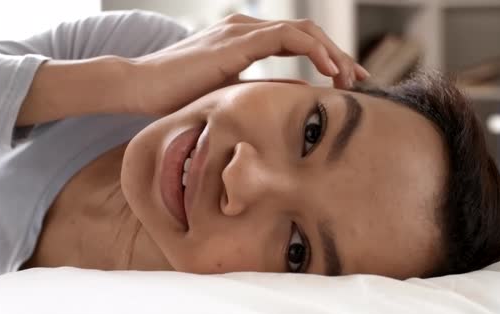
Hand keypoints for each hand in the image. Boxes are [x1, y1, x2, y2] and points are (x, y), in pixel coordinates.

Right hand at [129, 14, 368, 115]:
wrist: (138, 87)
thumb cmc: (174, 96)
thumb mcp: (227, 94)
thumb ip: (258, 90)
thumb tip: (292, 97)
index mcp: (245, 40)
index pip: (296, 42)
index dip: (326, 59)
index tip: (346, 81)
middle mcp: (246, 29)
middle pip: (306, 33)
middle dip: (338, 55)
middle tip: (360, 79)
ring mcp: (241, 31)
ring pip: (302, 31)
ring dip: (332, 53)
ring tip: (350, 78)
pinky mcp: (236, 41)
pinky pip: (285, 38)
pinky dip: (312, 50)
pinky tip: (329, 71)